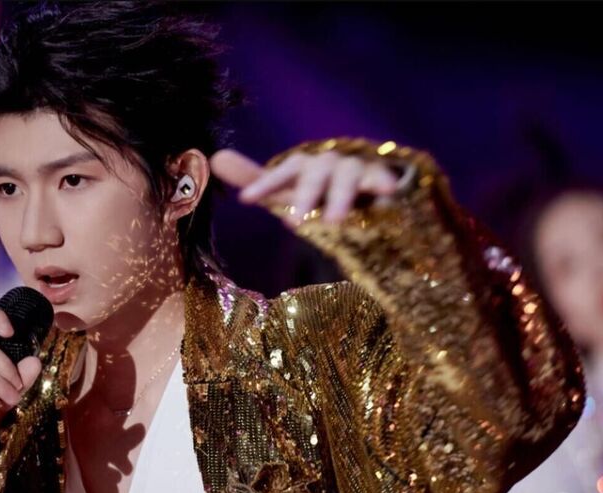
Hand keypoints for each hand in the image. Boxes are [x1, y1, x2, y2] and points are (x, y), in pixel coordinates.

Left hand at [211, 147, 402, 225]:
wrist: (367, 185)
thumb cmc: (319, 190)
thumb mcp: (287, 190)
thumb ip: (256, 179)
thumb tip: (215, 156)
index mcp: (304, 166)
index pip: (283, 171)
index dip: (265, 183)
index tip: (247, 201)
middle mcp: (329, 162)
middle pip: (315, 175)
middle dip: (304, 197)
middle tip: (292, 225)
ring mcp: (357, 168)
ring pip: (347, 176)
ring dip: (340, 197)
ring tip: (333, 222)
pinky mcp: (382, 178)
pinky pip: (382, 178)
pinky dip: (383, 182)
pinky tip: (387, 193)